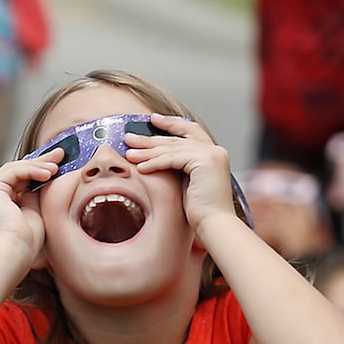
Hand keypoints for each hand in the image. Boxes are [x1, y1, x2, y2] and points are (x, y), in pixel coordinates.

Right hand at [0, 151, 61, 258]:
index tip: (59, 161)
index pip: (23, 178)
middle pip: (19, 170)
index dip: (40, 168)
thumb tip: (49, 177)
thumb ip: (39, 195)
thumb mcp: (39, 211)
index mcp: (6, 204)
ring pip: (15, 168)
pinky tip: (47, 173)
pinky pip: (12, 172)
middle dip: (41, 161)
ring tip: (57, 167)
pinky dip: (31, 170)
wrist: (16, 251)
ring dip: (38, 165)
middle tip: (61, 153)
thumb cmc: (29, 241)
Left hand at [125, 114, 234, 230]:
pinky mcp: (205, 161)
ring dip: (148, 151)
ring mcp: (212, 154)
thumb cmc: (201, 212)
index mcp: (214, 154)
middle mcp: (215, 150)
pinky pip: (173, 159)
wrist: (215, 225)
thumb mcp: (187, 183)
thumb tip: (157, 159)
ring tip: (129, 153)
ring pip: (172, 148)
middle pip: (177, 139)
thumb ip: (179, 168)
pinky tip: (140, 167)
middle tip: (129, 137)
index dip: (172, 124)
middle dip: (151, 139)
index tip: (153, 119)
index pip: (190, 131)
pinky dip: (155, 162)